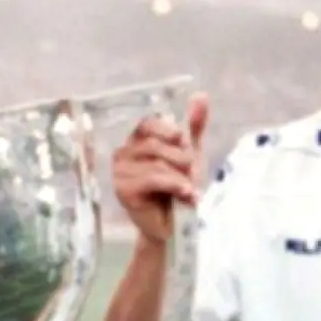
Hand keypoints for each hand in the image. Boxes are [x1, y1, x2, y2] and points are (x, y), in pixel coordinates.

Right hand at [113, 93, 209, 243]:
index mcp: (135, 142)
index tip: (184, 144)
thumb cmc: (179, 189)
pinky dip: (175, 186)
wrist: (176, 226)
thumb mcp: (191, 154)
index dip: (169, 132)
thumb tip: (200, 94)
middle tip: (189, 175)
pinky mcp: (123, 191)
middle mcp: (122, 154)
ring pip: (157, 163)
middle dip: (180, 160)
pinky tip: (186, 196)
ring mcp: (119, 173)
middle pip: (155, 145)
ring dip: (180, 177)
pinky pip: (153, 179)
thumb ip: (194, 127)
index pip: (148, 124)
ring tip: (188, 190)